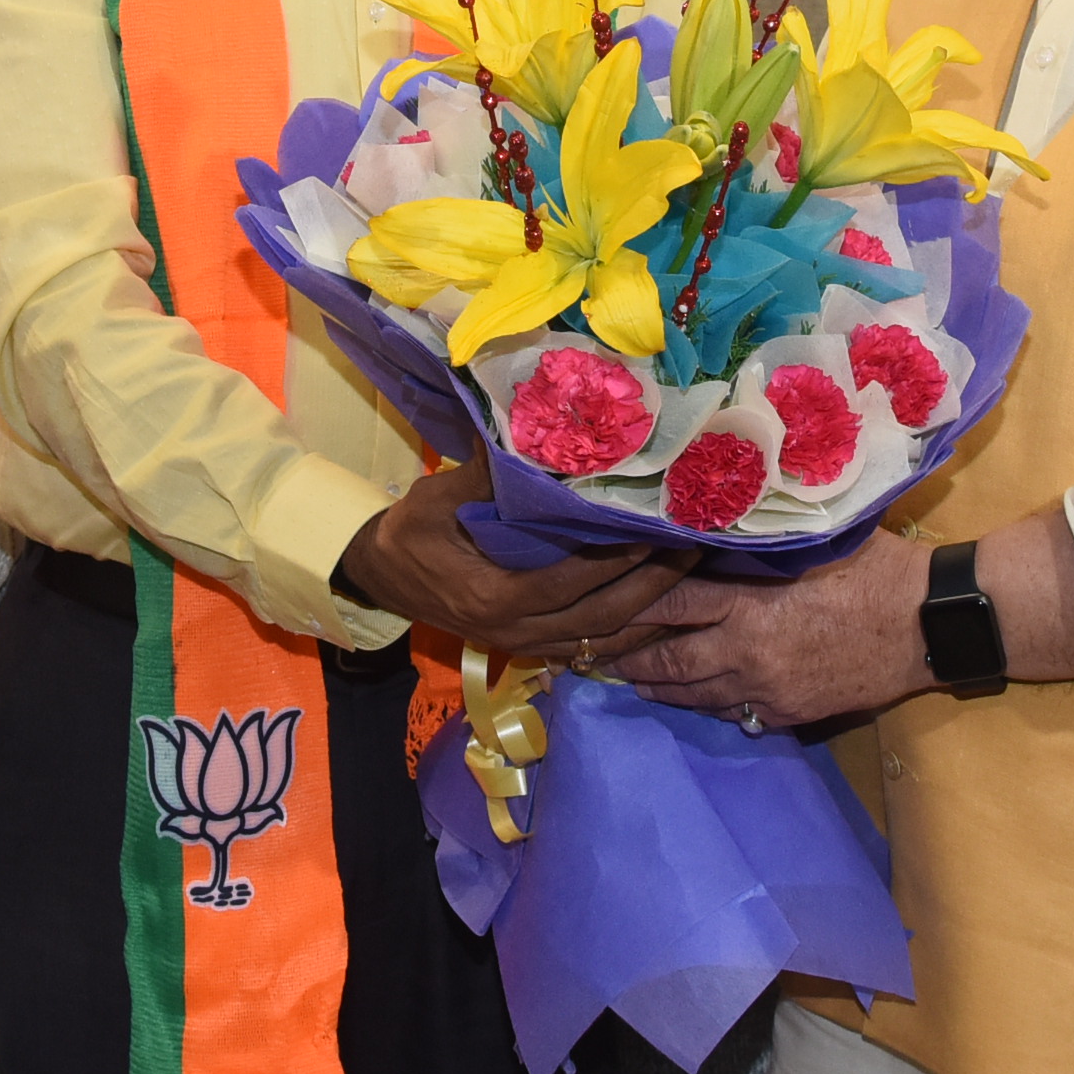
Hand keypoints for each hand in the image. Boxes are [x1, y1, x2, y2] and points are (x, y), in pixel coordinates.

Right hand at [331, 463, 682, 659]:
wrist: (380, 577)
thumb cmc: (410, 533)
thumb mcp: (438, 497)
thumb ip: (485, 470)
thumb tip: (527, 424)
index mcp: (493, 596)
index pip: (568, 581)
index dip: (615, 560)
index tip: (654, 532)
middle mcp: (515, 630)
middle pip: (600, 617)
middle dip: (652, 586)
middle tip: (692, 550)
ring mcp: (524, 645)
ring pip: (602, 639)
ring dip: (650, 613)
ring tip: (692, 579)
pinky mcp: (530, 648)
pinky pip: (591, 649)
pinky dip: (630, 635)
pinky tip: (662, 614)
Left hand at [615, 536, 929, 736]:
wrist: (930, 624)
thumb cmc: (877, 570)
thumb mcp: (814, 543)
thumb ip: (762, 545)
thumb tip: (722, 527)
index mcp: (749, 603)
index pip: (671, 604)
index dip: (632, 605)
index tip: (602, 605)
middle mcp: (748, 652)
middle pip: (671, 662)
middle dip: (632, 661)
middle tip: (599, 658)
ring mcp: (769, 689)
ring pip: (699, 697)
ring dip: (663, 691)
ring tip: (635, 684)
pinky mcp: (793, 713)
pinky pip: (739, 714)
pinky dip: (713, 707)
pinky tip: (700, 702)